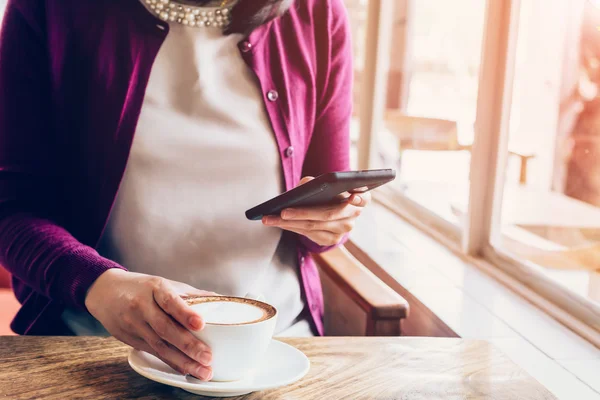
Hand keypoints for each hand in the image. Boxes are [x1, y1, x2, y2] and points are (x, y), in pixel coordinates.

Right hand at [85, 269, 214, 380]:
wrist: (105, 292)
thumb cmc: (141, 287)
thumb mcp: (164, 283)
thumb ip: (191, 294)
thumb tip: (221, 300)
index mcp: (155, 288)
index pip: (170, 301)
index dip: (185, 313)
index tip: (201, 323)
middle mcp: (142, 307)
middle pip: (165, 328)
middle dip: (188, 345)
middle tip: (208, 357)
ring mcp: (134, 325)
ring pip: (159, 345)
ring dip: (182, 361)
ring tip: (202, 371)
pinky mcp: (131, 340)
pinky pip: (153, 353)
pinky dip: (171, 362)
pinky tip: (186, 370)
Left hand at [262, 176, 370, 245]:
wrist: (327, 206)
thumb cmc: (325, 190)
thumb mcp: (323, 183)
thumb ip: (316, 182)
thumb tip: (304, 187)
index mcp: (360, 198)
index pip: (363, 197)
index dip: (359, 197)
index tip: (353, 196)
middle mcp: (354, 216)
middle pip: (327, 215)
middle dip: (302, 213)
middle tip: (282, 212)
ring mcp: (343, 231)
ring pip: (313, 227)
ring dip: (289, 223)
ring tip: (270, 218)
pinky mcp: (331, 240)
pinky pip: (308, 235)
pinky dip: (291, 228)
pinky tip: (277, 223)